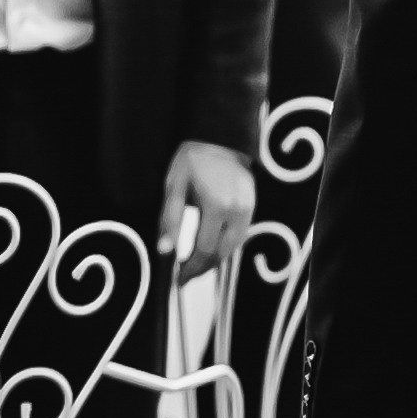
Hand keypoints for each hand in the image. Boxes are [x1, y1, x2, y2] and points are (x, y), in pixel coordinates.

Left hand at [157, 140, 253, 273]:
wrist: (219, 139)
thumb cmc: (192, 161)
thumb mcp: (173, 188)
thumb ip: (169, 221)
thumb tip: (164, 251)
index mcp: (216, 206)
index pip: (203, 250)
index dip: (190, 268)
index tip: (178, 278)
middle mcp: (236, 211)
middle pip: (221, 254)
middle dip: (202, 269)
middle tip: (185, 276)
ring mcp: (247, 209)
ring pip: (233, 248)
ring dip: (215, 260)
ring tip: (197, 265)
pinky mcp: (252, 206)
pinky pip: (240, 235)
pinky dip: (225, 246)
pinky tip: (212, 247)